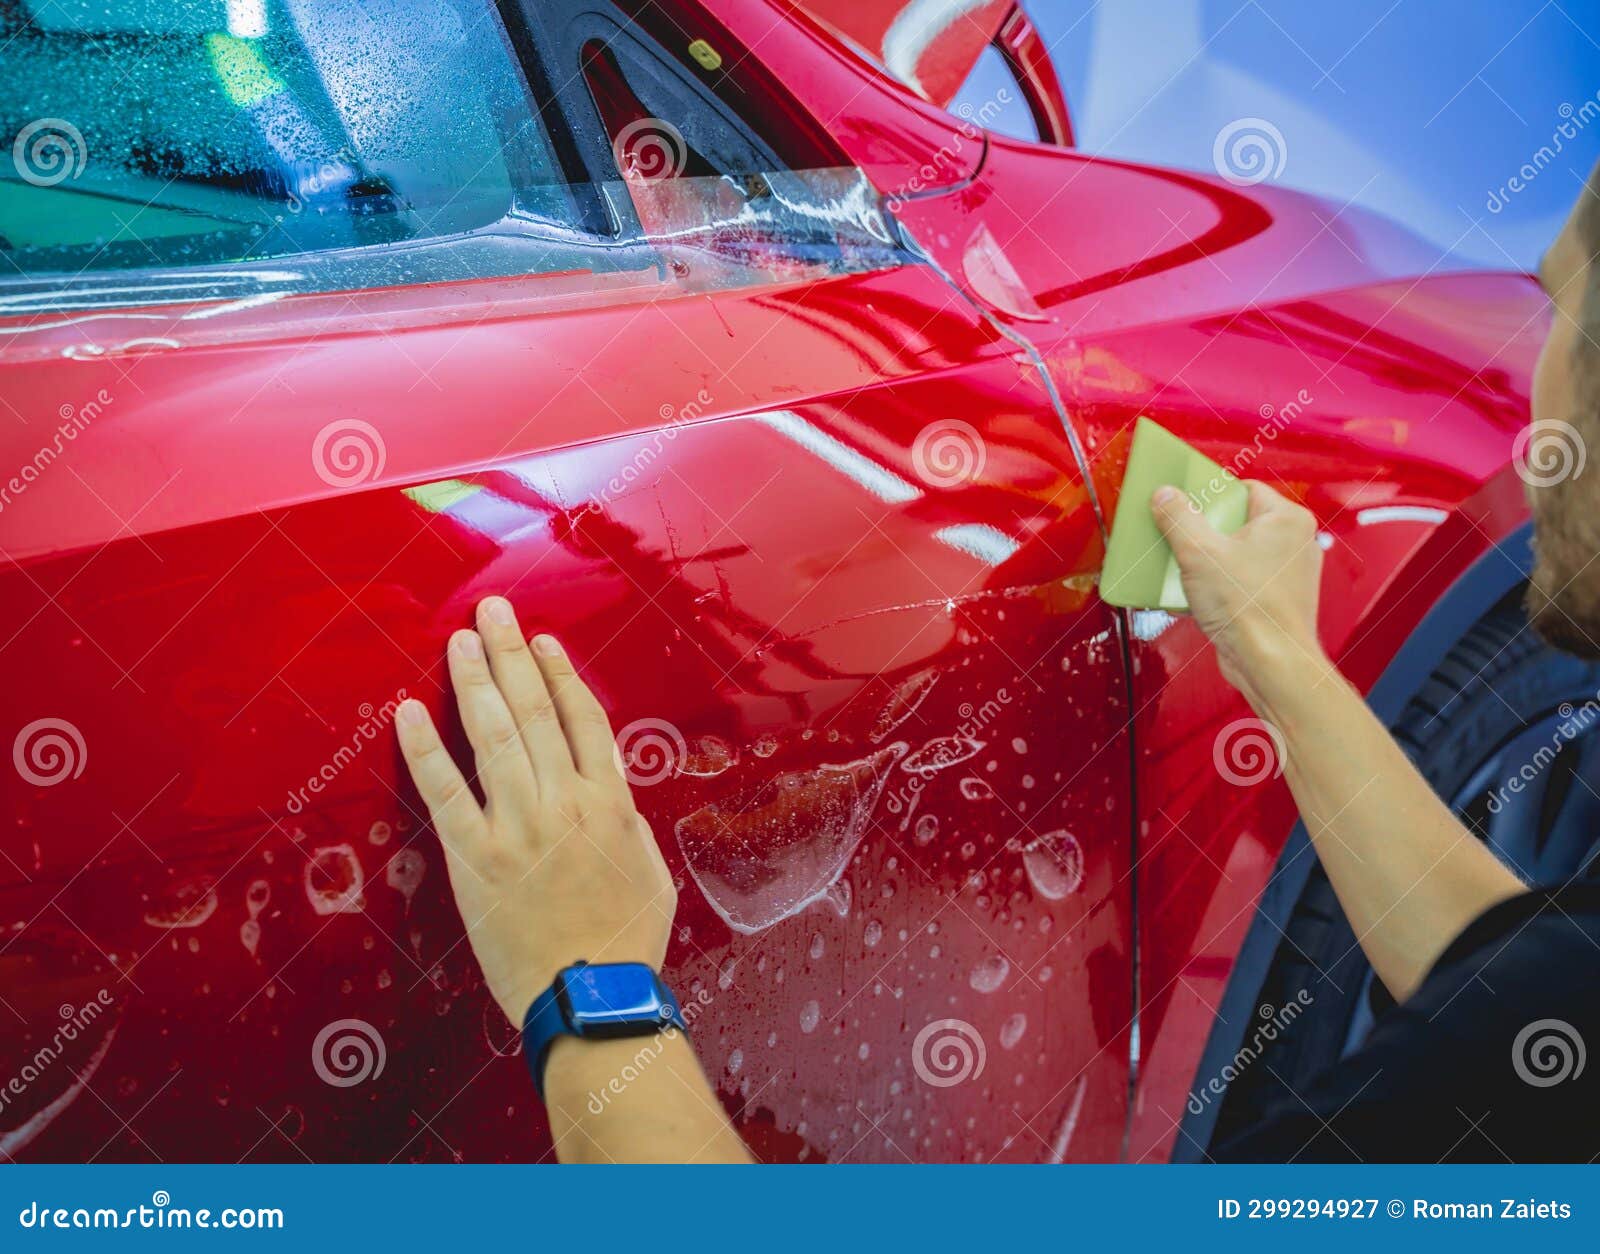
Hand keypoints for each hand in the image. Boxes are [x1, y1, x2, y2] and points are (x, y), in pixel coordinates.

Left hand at [395, 596, 675, 1025]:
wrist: (592, 997)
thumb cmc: (626, 940)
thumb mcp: (647, 868)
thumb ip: (624, 820)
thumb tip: (604, 788)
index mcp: (610, 802)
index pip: (583, 718)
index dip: (561, 674)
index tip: (542, 641)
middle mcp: (565, 801)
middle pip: (536, 710)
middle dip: (512, 654)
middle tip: (492, 610)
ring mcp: (519, 826)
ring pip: (494, 736)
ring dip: (475, 682)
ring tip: (459, 640)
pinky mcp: (477, 858)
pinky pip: (446, 792)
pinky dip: (425, 750)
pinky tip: (408, 713)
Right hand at [1150, 479, 1325, 700]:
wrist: (1270, 664)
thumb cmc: (1251, 610)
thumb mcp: (1199, 553)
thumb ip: (1179, 518)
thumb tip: (1165, 496)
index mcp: (1286, 520)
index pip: (1242, 490)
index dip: (1210, 496)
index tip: (1185, 503)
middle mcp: (1293, 543)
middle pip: (1237, 523)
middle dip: (1203, 533)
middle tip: (1180, 539)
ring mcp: (1286, 574)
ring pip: (1237, 554)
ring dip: (1207, 562)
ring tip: (1184, 570)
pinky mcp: (1275, 600)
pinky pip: (1240, 581)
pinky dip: (1218, 586)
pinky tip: (1196, 596)